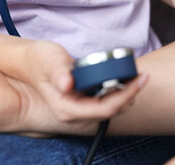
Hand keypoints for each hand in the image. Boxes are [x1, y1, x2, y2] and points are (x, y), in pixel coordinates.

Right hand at [0, 40, 147, 134]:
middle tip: (143, 75)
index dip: (126, 95)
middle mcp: (76, 113)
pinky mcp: (86, 100)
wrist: (30, 62)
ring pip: (113, 106)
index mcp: (67, 108)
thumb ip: (58, 72)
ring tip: (138, 76)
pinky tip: (127, 78)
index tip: (140, 79)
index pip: (105, 109)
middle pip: (113, 110)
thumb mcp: (49, 61)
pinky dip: (120, 90)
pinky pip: (108, 100)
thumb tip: (68, 84)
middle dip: (131, 94)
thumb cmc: (39, 61)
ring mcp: (81, 108)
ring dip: (128, 92)